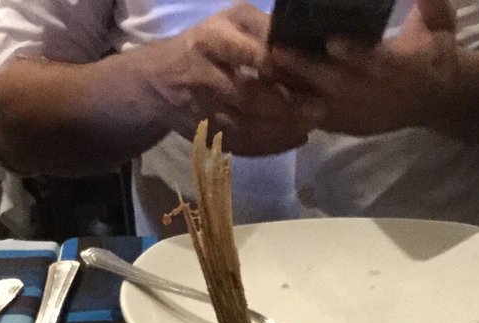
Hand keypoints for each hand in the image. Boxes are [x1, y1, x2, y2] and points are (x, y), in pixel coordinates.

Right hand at [139, 3, 321, 155]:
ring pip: (247, 126)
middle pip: (250, 96)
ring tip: (311, 125)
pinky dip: (270, 145)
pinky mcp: (207, 134)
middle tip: (320, 107)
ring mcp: (205, 111)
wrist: (158, 82)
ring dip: (283, 129)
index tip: (309, 72)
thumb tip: (302, 42)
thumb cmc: (206, 43)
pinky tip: (293, 138)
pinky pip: (242, 144)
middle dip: (287, 104)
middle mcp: (205, 77)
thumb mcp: (230, 21)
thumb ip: (263, 28)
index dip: (280, 67)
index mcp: (211, 41)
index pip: (250, 54)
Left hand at [266, 0, 459, 136]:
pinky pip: (318, 122)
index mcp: (403, 69)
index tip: (331, 41)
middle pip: (339, 84)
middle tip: (277, 50)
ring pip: (322, 106)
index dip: (355, 54)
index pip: (377, 62)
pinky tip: (269, 96)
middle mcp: (378, 95)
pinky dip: (295, 111)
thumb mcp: (440, 21)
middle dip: (306, 69)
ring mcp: (362, 115)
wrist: (441, 99)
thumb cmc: (438, 50)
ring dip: (293, 91)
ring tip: (263, 72)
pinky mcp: (351, 126)